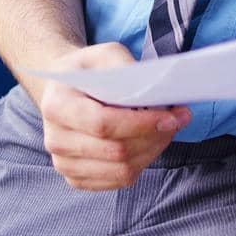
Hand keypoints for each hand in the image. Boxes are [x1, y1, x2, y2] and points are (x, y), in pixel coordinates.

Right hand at [33, 42, 191, 190]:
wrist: (63, 88)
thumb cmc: (88, 69)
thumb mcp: (105, 54)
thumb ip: (127, 70)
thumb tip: (153, 97)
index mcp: (57, 105)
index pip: (103, 124)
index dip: (140, 123)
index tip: (170, 116)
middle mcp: (55, 140)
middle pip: (115, 151)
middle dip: (154, 136)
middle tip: (180, 119)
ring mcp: (64, 164)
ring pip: (120, 171)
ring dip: (152, 151)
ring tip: (169, 129)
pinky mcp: (77, 178)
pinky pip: (117, 181)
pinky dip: (142, 163)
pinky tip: (152, 142)